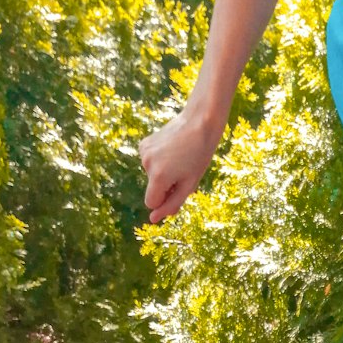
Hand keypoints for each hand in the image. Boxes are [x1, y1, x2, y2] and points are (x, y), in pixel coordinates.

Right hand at [138, 106, 222, 224]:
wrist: (199, 122)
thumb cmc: (199, 156)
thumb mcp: (189, 184)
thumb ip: (171, 204)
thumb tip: (153, 219)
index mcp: (158, 177)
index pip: (151, 203)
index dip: (164, 200)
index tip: (178, 189)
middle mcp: (146, 164)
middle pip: (153, 189)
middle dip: (166, 186)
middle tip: (185, 170)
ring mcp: (143, 153)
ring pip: (152, 175)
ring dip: (165, 172)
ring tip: (180, 158)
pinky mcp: (144, 144)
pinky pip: (150, 162)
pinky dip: (160, 161)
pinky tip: (172, 150)